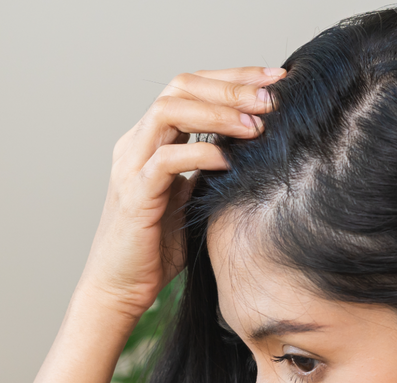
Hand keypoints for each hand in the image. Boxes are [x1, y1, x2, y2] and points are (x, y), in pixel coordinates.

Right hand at [78, 66, 285, 320]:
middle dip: (231, 86)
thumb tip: (256, 149)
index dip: (233, 78)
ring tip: (257, 124)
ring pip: (169, 111)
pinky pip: (166, 159)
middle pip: (180, 87)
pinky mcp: (135, 195)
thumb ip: (211, 170)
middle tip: (273, 96)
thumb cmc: (158, 249)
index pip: (190, 88)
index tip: (276, 79)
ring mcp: (131, 166)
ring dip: (218, 112)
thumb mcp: (192, 198)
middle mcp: (136, 143)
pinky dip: (201, 153)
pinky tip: (230, 161)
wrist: (120, 289)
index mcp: (151, 139)